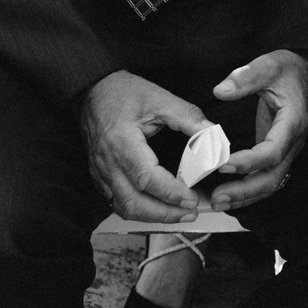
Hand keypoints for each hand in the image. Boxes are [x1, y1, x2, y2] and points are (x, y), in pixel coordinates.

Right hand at [80, 70, 209, 221]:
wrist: (94, 90)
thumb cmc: (125, 92)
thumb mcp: (160, 98)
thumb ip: (188, 117)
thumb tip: (213, 134)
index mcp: (122, 142)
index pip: (146, 178)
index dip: (170, 192)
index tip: (193, 198)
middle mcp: (107, 162)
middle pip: (134, 202)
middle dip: (165, 213)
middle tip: (191, 213)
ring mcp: (101, 172)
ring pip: (124, 207)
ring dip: (152, 217)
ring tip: (179, 215)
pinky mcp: (99, 176)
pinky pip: (116, 202)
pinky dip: (138, 211)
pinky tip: (157, 209)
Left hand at [209, 50, 307, 210]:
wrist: (307, 71)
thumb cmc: (289, 69)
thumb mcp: (269, 65)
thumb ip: (246, 77)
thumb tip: (221, 91)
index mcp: (293, 121)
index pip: (273, 151)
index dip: (249, 161)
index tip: (223, 164)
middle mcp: (293, 142)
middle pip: (273, 177)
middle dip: (245, 191)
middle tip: (217, 196)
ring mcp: (287, 150)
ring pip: (271, 183)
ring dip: (245, 196)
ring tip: (218, 202)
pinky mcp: (278, 152)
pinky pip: (267, 178)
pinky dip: (249, 191)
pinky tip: (229, 196)